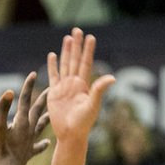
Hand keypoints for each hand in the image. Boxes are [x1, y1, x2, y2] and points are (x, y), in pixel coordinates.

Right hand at [0, 71, 49, 164]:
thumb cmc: (0, 149)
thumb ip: (3, 109)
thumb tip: (11, 91)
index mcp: (21, 121)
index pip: (25, 100)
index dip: (28, 86)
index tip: (33, 74)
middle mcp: (29, 129)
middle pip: (37, 110)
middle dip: (44, 98)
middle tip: (53, 87)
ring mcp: (30, 141)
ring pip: (41, 127)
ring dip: (46, 119)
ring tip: (52, 113)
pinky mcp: (29, 153)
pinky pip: (38, 147)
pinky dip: (42, 145)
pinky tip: (47, 143)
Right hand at [46, 28, 114, 146]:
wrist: (70, 134)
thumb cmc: (83, 123)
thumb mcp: (93, 105)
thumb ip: (99, 90)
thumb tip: (112, 78)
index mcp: (85, 85)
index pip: (86, 63)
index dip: (88, 50)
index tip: (91, 37)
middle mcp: (75, 83)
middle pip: (76, 60)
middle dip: (77, 45)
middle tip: (77, 30)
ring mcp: (64, 87)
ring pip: (65, 65)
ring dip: (66, 52)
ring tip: (67, 38)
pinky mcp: (54, 93)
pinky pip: (53, 76)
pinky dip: (53, 66)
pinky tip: (52, 55)